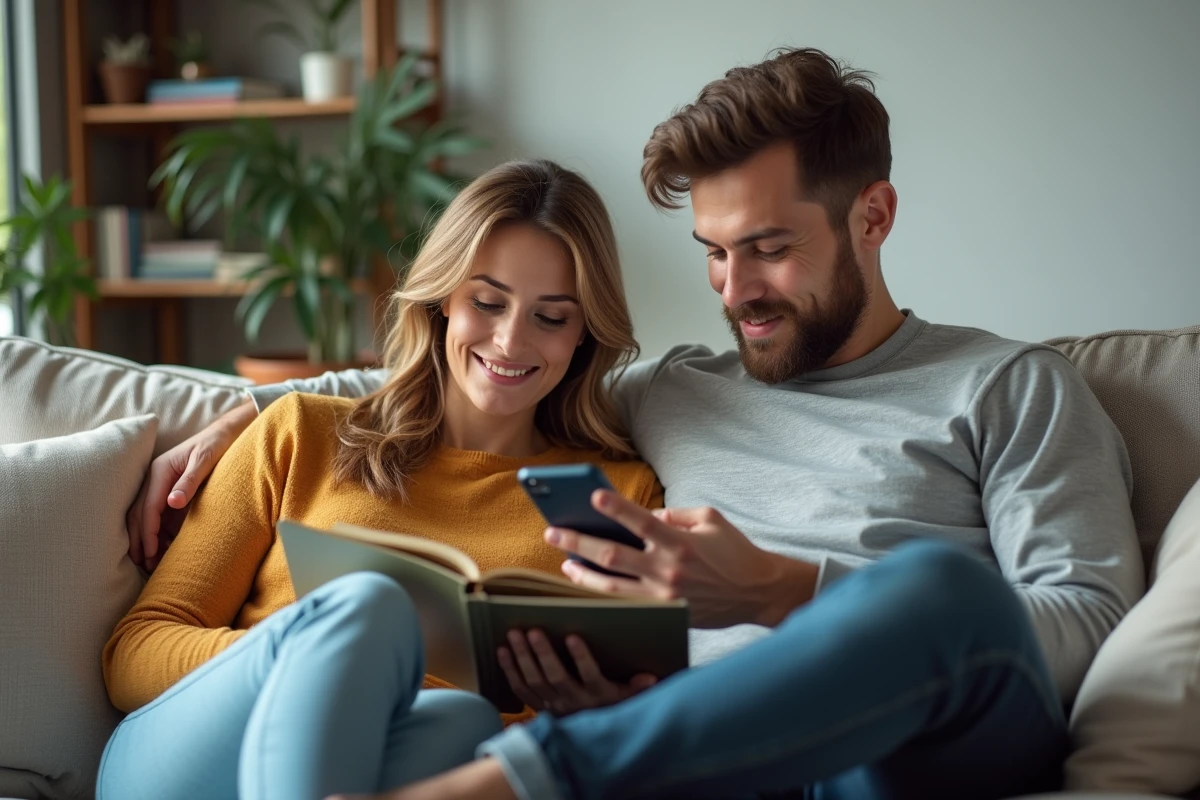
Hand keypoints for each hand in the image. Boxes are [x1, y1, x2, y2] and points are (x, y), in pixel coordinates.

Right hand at [126, 401, 256, 569]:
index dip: (147, 531)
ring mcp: (162, 484)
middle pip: (140, 514)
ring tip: (150, 563)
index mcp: (160, 470)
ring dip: (146, 539)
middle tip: (145, 564)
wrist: (226, 432)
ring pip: (146, 516)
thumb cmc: (216, 444)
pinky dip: (158, 532)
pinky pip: (159, 515)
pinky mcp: (170, 490)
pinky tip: (163, 548)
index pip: (149, 507)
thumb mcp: (205, 460)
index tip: (150, 552)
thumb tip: (171, 503)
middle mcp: (156, 478)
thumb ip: (189, 481)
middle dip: (140, 540)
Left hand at [498, 629, 656, 714]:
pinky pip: (521, 689)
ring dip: (523, 658)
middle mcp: (574, 701)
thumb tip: (651, 678)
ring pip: (535, 681)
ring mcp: (553, 705)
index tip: (572, 637)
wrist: (590, 741)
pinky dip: (510, 670)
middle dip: (543, 654)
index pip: (590, 676)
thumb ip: (638, 688)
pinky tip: (502, 651)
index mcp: (598, 696)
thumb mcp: (629, 700)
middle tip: (533, 631)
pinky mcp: (539, 706)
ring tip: (514, 634)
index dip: (581, 658)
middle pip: (555, 677)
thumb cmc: (612, 708)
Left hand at [546, 492, 818, 628]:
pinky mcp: (665, 614)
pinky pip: (627, 605)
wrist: (758, 593)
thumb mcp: (711, 519)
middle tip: (553, 532)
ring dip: (583, 575)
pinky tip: (588, 588)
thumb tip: (645, 515)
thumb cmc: (735, 551)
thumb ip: (675, 513)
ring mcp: (664, 597)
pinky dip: (604, 597)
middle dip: (579, 543)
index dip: (617, 509)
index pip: (642, 522)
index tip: (592, 496)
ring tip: (565, 563)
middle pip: (613, 556)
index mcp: (680, 543)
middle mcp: (668, 571)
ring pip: (612, 588)